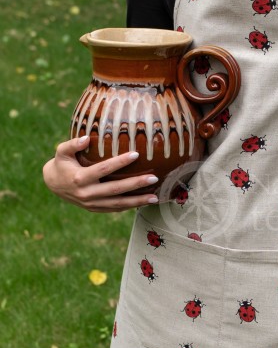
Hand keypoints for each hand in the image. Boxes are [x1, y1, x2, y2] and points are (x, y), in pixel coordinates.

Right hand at [42, 135, 159, 212]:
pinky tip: (145, 202)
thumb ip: (72, 144)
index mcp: (79, 178)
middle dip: (135, 184)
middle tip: (153, 178)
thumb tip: (87, 138)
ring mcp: (91, 204)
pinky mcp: (95, 209)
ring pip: (118, 204)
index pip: (103, 169)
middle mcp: (86, 193)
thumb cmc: (62, 163)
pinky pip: (115, 209)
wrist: (53, 185)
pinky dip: (130, 206)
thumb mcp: (62, 152)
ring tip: (155, 198)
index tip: (136, 154)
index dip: (119, 162)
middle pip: (115, 189)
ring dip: (137, 201)